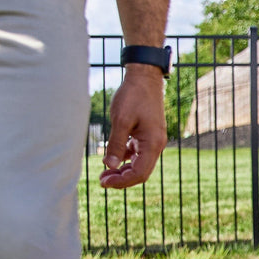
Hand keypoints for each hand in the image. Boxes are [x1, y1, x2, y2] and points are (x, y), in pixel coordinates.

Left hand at [99, 67, 166, 188]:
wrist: (144, 77)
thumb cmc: (133, 96)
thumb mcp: (120, 120)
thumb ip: (115, 144)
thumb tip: (109, 166)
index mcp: (152, 143)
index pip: (139, 173)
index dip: (121, 181)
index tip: (103, 181)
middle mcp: (156, 145)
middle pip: (140, 172)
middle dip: (121, 179)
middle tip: (102, 180)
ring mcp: (153, 140)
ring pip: (139, 164)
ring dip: (123, 170)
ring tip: (105, 172)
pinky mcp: (148, 135)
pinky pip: (138, 154)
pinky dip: (126, 159)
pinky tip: (113, 158)